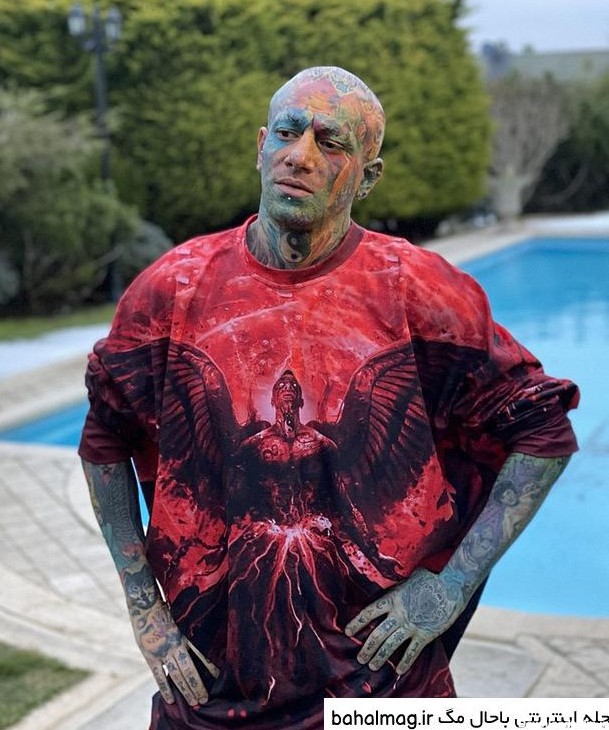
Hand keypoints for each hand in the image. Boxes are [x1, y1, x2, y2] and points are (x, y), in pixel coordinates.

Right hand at [131, 599, 219, 705]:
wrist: (145, 604)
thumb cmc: (166, 606)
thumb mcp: (182, 614)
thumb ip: (190, 626)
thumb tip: (204, 629)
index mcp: (186, 634)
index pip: (202, 654)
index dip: (210, 667)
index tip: (218, 678)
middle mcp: (176, 645)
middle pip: (190, 670)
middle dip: (198, 686)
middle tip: (205, 700)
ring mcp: (163, 652)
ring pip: (177, 675)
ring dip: (186, 690)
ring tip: (195, 702)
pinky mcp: (151, 656)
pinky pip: (159, 676)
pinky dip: (165, 688)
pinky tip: (171, 700)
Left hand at [344, 568, 465, 674]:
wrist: (452, 586)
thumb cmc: (431, 578)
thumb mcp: (409, 577)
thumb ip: (397, 584)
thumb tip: (388, 581)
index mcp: (393, 599)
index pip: (369, 612)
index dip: (357, 622)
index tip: (348, 631)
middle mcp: (399, 614)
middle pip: (377, 634)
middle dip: (366, 648)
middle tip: (359, 658)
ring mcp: (412, 626)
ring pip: (391, 646)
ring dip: (380, 657)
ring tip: (372, 666)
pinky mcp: (425, 634)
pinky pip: (412, 652)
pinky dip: (405, 662)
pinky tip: (399, 671)